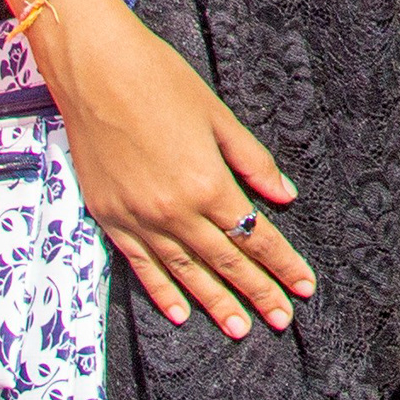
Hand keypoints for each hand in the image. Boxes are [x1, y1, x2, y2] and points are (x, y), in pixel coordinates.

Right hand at [37, 0, 316, 338]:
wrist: (95, 70)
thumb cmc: (160, 81)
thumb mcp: (218, 116)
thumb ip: (252, 161)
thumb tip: (283, 196)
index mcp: (207, 183)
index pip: (255, 236)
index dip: (282, 264)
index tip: (304, 287)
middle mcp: (174, 211)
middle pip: (225, 262)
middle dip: (257, 293)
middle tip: (282, 320)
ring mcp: (139, 219)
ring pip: (185, 272)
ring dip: (215, 303)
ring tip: (239, 328)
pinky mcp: (110, 218)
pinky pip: (141, 265)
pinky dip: (162, 291)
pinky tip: (181, 312)